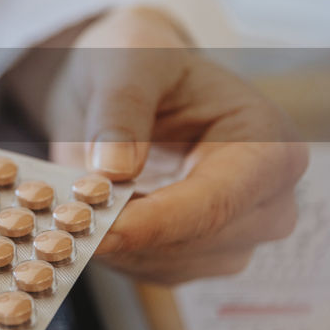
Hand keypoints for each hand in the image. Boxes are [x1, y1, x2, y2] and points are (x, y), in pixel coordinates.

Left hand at [41, 7, 307, 284]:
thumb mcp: (127, 59)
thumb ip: (122, 108)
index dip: (155, 222)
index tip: (95, 228)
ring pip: (169, 264)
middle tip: (59, 214)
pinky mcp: (199, 257)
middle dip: (125, 232)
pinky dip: (110, 250)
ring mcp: (239, 236)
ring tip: (67, 204)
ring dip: (113, 243)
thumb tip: (114, 169)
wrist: (128, 82)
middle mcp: (269, 200)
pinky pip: (149, 270)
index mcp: (271, 144)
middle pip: (197, 241)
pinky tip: (84, 215)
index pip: (219, 201)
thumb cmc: (141, 59)